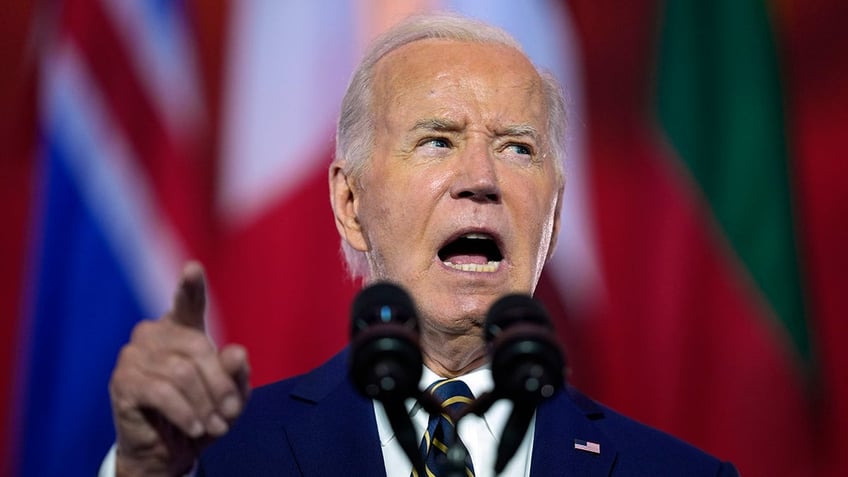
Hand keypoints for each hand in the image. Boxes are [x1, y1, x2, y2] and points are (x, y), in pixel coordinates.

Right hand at [109, 262, 249, 475]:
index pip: (188, 302)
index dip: (191, 287)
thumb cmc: (203, 414)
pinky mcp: (122, 381)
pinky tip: (194, 427)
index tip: (193, 268)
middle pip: (197, 348)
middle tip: (229, 414)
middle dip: (219, 385)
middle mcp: (154, 334)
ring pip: (181, 373)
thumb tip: (236, 353)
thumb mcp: (230, 397)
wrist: (169, 452)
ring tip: (213, 425)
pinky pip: (162, 392)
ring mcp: (134, 355)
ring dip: (203, 404)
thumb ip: (236, 375)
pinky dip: (185, 412)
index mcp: (183, 329)